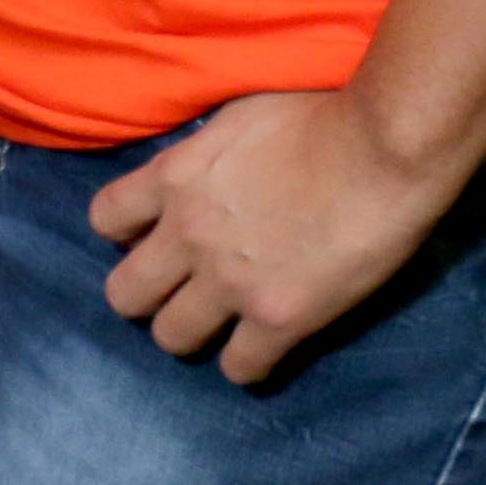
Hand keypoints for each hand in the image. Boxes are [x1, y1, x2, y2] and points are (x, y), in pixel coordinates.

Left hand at [88, 89, 473, 384]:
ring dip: (192, 332)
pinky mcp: (278, 318)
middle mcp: (186, 235)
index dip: (126, 234)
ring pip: (172, 338)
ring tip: (220, 324)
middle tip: (180, 291)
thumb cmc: (319, 116)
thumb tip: (195, 170)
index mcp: (172, 178)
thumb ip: (201, 155)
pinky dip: (248, 365)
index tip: (155, 236)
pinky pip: (240, 368)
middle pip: (124, 295)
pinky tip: (265, 347)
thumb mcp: (233, 118)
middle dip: (147, 296)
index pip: (104, 219)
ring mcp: (228, 282)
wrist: (380, 150)